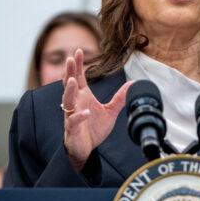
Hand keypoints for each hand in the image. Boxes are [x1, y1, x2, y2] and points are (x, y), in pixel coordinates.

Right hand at [61, 49, 131, 170]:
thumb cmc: (94, 129)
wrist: (86, 149)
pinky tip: (86, 112)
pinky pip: (74, 121)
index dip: (77, 65)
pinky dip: (79, 116)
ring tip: (72, 81)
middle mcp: (75, 103)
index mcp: (83, 96)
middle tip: (70, 59)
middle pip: (69, 84)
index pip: (78, 77)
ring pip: (67, 100)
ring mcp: (72, 115)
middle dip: (69, 72)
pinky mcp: (72, 128)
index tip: (78, 51)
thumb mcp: (110, 111)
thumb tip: (132, 85)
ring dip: (69, 91)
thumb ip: (120, 98)